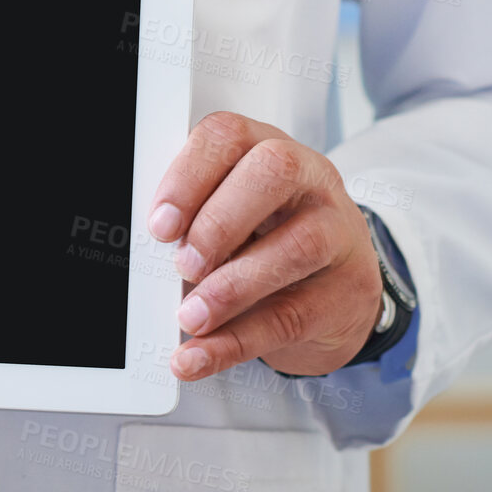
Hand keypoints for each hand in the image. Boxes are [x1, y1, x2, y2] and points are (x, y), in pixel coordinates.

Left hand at [148, 112, 382, 380]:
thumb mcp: (229, 215)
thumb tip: (144, 250)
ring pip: (296, 246)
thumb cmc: (267, 238)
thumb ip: (193, 220)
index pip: (228, 136)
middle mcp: (309, 179)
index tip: (160, 224)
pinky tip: (198, 355)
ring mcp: (338, 231)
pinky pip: (292, 317)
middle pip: (274, 172)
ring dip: (231, 287)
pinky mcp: (347, 292)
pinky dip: (236, 342)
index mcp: (265, 147)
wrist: (337, 287)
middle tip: (183, 264)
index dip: (189, 175)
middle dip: (219, 220)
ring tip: (191, 316)